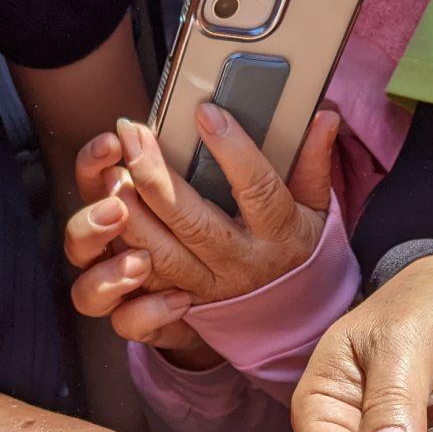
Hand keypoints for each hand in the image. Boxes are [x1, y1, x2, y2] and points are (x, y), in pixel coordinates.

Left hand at [63, 108, 340, 353]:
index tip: (207, 112)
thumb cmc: (296, 249)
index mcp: (279, 235)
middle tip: (134, 133)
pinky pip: (143, 287)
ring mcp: (206, 289)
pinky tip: (107, 216)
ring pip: (160, 254)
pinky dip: (120, 255)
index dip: (234, 151)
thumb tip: (326, 115)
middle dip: (157, 176)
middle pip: (193, 222)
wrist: (289, 320)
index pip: (259, 191)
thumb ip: (314, 163)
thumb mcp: (315, 209)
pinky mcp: (179, 306)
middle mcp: (239, 264)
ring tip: (112, 170)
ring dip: (131, 213)